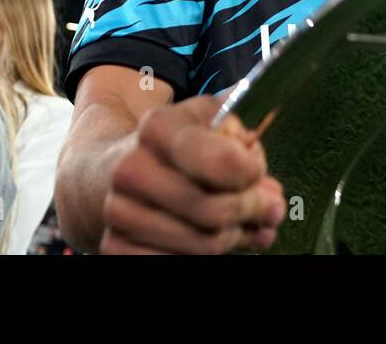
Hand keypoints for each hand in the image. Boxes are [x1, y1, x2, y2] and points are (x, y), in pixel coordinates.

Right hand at [99, 96, 285, 254]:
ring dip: (236, 236)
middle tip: (269, 208)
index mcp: (158, 127)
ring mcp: (119, 210)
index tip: (257, 172)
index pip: (221, 161)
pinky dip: (207, 258)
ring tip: (244, 223)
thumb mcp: (213, 121)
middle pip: (215, 211)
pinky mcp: (113, 246)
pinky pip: (178, 264)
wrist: (114, 168)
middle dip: (252, 211)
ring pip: (203, 245)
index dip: (251, 173)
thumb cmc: (180, 144)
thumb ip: (249, 146)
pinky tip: (218, 238)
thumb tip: (271, 197)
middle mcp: (132, 169)